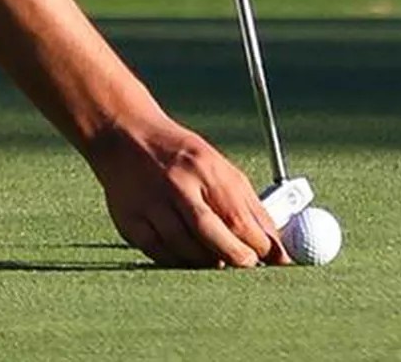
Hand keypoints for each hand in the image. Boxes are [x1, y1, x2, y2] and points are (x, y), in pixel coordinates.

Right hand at [84, 116, 293, 268]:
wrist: (124, 135)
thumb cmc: (181, 156)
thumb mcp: (218, 166)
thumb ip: (246, 203)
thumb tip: (276, 243)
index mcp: (204, 168)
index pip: (238, 216)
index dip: (260, 244)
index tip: (275, 260)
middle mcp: (176, 185)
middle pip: (211, 235)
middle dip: (236, 257)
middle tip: (248, 265)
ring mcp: (150, 204)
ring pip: (185, 250)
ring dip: (208, 262)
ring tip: (218, 258)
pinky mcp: (131, 222)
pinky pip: (160, 254)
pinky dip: (179, 260)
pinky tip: (188, 254)